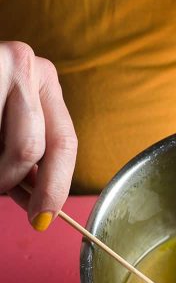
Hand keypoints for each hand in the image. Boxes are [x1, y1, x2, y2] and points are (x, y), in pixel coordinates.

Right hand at [0, 41, 76, 229]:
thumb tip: (41, 204)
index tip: (43, 217)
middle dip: (8, 180)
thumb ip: (27, 159)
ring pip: (5, 148)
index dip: (55, 186)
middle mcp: (26, 65)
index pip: (64, 142)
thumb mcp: (10, 122)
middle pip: (29, 148)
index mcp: (46, 80)